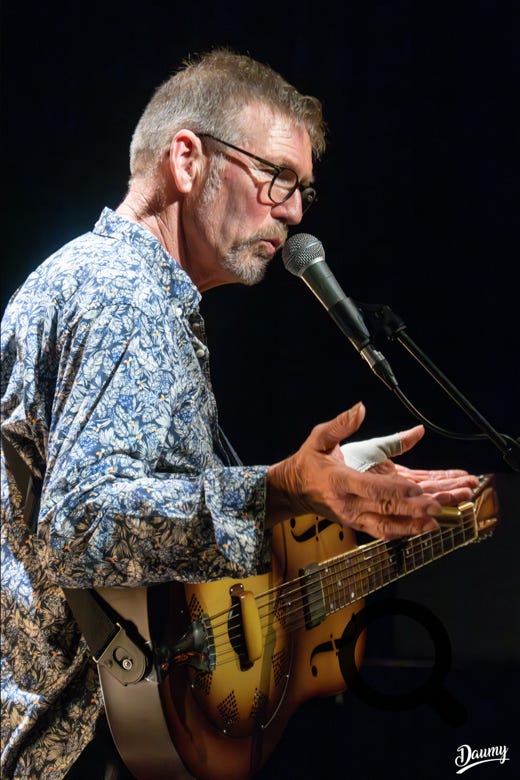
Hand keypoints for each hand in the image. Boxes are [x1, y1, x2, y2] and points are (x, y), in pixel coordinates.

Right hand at [266, 402, 452, 539]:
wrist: (293, 491)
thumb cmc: (308, 463)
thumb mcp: (319, 438)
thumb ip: (341, 424)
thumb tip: (360, 409)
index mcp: (340, 481)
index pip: (372, 489)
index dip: (397, 492)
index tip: (418, 490)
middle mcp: (349, 504)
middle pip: (387, 510)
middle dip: (416, 509)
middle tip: (440, 504)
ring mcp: (356, 517)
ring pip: (391, 526)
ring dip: (418, 523)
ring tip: (443, 516)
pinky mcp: (361, 523)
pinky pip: (387, 531)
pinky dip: (409, 530)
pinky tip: (428, 525)